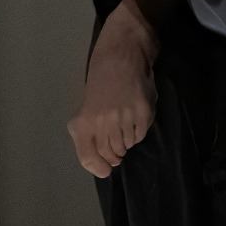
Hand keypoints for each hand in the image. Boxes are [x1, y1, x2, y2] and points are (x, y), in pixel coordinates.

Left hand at [68, 2, 156, 177]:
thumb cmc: (101, 83)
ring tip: (125, 123)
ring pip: (126, 145)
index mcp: (83, 122)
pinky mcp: (142, 113)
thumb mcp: (86, 108)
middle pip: (110, 154)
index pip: (88, 157)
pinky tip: (134, 116)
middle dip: (115, 154)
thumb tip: (103, 162)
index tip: (106, 169)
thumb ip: (90, 133)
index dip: (98, 168)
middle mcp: (101, 122)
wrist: (121, 56)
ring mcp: (123, 117)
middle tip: (118, 145)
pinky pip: (140, 134)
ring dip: (126, 140)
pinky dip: (138, 131)